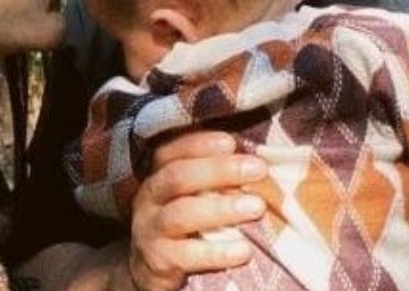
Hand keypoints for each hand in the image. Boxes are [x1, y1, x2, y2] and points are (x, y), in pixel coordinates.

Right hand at [126, 131, 266, 290]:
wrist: (151, 266)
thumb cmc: (186, 220)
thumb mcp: (192, 194)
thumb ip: (215, 178)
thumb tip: (258, 162)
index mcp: (159, 173)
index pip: (173, 151)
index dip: (201, 144)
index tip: (231, 142)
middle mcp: (150, 197)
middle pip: (178, 176)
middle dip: (219, 170)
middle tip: (257, 169)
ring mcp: (150, 228)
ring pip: (181, 214)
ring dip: (221, 208)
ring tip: (257, 207)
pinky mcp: (159, 260)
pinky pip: (187, 255)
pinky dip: (217, 252)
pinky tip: (243, 250)